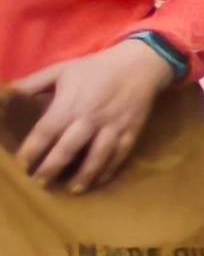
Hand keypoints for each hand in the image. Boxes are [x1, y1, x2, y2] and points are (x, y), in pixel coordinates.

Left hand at [12, 42, 176, 192]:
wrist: (138, 65)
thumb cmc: (95, 69)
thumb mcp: (61, 70)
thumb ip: (33, 83)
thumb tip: (7, 93)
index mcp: (70, 105)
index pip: (46, 131)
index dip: (32, 149)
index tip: (21, 164)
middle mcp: (90, 119)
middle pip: (68, 149)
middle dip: (52, 168)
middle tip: (39, 182)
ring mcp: (112, 128)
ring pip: (97, 157)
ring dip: (83, 175)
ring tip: (71, 190)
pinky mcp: (130, 132)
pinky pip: (119, 155)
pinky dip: (109, 170)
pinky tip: (99, 180)